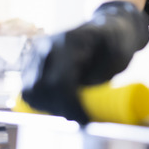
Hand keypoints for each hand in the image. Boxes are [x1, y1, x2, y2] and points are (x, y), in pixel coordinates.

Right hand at [21, 1, 148, 122]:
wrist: (106, 28)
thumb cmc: (115, 42)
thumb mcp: (119, 55)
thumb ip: (100, 74)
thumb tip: (82, 99)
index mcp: (67, 41)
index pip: (59, 81)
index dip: (70, 105)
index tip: (84, 120)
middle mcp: (45, 46)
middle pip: (39, 89)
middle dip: (59, 108)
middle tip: (80, 117)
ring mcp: (35, 55)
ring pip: (30, 92)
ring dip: (49, 108)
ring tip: (71, 110)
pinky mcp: (31, 65)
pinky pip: (28, 91)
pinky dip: (42, 103)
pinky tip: (61, 105)